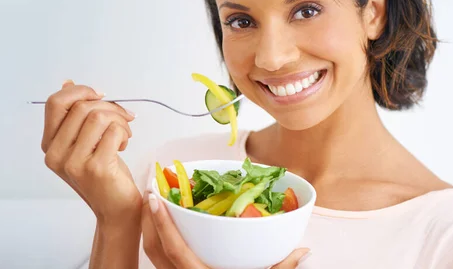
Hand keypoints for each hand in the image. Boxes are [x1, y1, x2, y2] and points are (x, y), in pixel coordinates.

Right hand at [41, 80, 140, 222]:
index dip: (80, 91)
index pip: (55, 103)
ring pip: (98, 116)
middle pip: (81, 107)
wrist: (115, 208)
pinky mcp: (96, 168)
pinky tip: (123, 145)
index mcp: (50, 144)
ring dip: (118, 120)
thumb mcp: (84, 141)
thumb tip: (67, 84)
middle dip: (109, 106)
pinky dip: (124, 132)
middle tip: (123, 118)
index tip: (100, 95)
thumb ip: (74, 115)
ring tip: (124, 133)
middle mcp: (56, 154)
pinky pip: (113, 131)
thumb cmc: (103, 173)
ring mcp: (74, 163)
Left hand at [142, 192, 310, 268]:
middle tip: (151, 192)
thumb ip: (282, 268)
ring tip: (153, 204)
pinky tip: (161, 228)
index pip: (175, 250)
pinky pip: (158, 262)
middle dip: (148, 220)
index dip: (163, 224)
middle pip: (154, 250)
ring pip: (152, 255)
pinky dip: (156, 242)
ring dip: (148, 228)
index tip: (156, 199)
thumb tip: (304, 251)